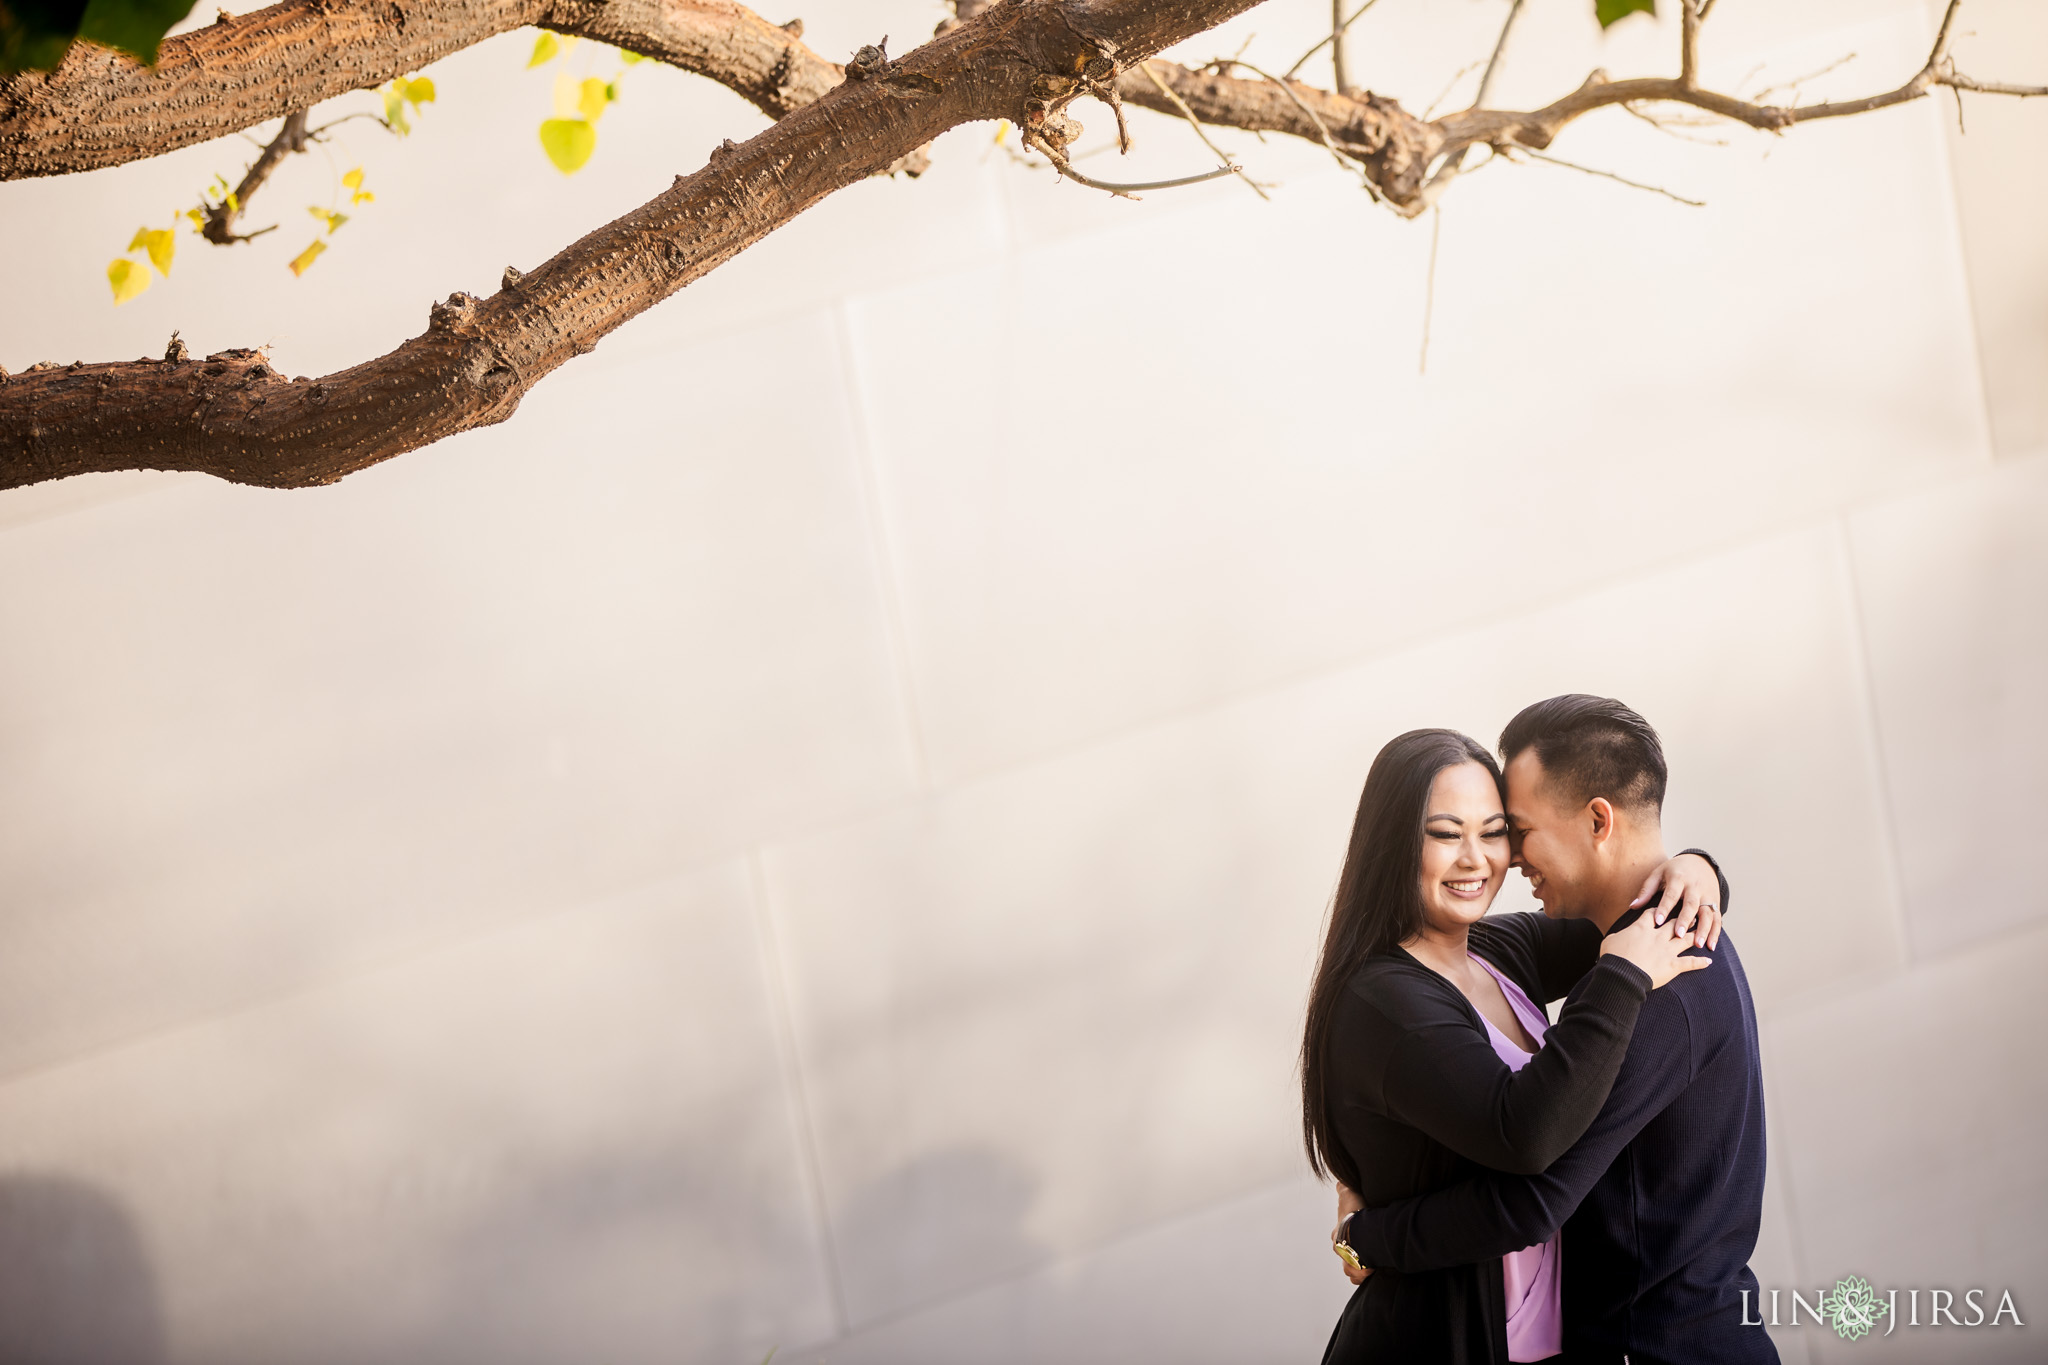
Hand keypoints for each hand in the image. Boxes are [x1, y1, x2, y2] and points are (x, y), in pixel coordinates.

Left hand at [1332, 1182, 1370, 1285]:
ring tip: (1371, 1262)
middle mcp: (1340, 1249)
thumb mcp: (1348, 1194)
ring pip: (1351, 1268)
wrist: (1360, 1231)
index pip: (1339, 1237)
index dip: (1348, 1237)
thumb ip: (1343, 1189)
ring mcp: (1348, 1261)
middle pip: (1345, 1254)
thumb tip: (1339, 1183)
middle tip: (1367, 1250)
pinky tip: (1374, 1270)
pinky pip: (1359, 1277)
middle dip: (1354, 1253)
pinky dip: (1365, 1275)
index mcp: (1337, 1234)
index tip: (1358, 1235)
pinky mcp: (1358, 1271)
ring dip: (1359, 1266)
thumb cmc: (1354, 1214)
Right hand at [1600, 904, 1714, 989]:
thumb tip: (1620, 935)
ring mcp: (1667, 951)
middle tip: (1690, 913)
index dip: (1656, 911)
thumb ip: (1620, 935)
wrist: (1621, 975)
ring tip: (1702, 930)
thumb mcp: (1611, 940)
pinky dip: (1700, 962)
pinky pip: (1690, 963)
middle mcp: (1657, 936)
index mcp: (1641, 928)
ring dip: (1695, 934)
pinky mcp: (1673, 966)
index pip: (1651, 914)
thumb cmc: (1612, 957)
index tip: (1660, 909)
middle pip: (1673, 923)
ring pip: (1685, 939)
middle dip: (1682, 917)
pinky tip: (1709, 961)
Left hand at [1629, 852, 1722, 949]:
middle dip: (1685, 920)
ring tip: (1698, 944)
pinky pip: (1717, 918)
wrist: (1701, 862)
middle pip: (1691, 904)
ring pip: (1708, 913)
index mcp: (1679, 878)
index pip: (1671, 894)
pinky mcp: (1716, 903)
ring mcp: (1707, 895)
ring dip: (1704, 929)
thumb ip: (1647, 890)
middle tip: (1678, 935)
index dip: (1665, 907)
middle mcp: (1695, 887)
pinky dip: (1715, 932)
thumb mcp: (1659, 874)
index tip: (1658, 921)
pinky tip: (1711, 945)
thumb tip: (1632, 906)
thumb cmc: (1674, 870)